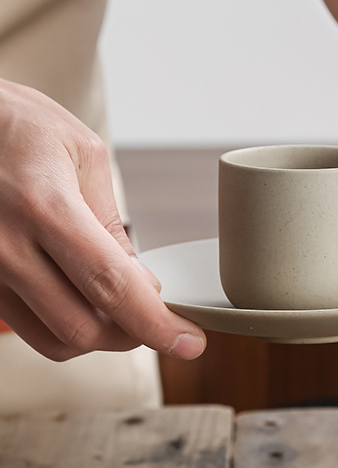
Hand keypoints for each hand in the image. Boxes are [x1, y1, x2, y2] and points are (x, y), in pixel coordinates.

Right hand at [0, 79, 205, 359]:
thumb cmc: (16, 125)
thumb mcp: (81, 154)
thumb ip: (112, 223)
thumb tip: (141, 283)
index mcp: (43, 206)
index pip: (110, 286)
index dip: (156, 324)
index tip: (189, 343)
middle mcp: (4, 245)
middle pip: (83, 327)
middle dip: (134, 336)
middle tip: (158, 321)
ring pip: (53, 339)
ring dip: (99, 335)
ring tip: (118, 306)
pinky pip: (27, 326)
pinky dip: (64, 325)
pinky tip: (81, 298)